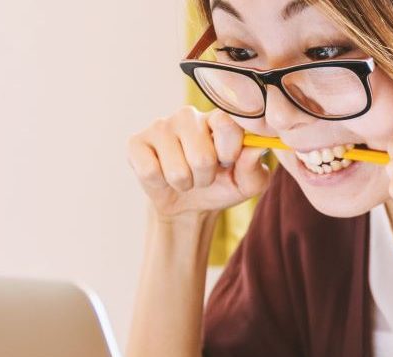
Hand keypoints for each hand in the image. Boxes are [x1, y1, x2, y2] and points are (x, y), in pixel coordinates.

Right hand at [126, 106, 271, 222]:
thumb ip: (255, 168)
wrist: (189, 205)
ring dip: (185, 183)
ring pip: (177, 170)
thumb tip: (256, 148)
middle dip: (205, 177)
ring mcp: (160, 126)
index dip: (229, 152)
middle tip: (203, 175)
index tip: (228, 162)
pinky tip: (162, 175)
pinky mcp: (136, 142)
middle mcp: (189, 115)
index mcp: (218, 118)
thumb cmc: (222, 186)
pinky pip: (150, 172)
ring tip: (185, 177)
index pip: (226, 124)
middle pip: (201, 157)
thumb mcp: (247, 184)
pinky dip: (160, 184)